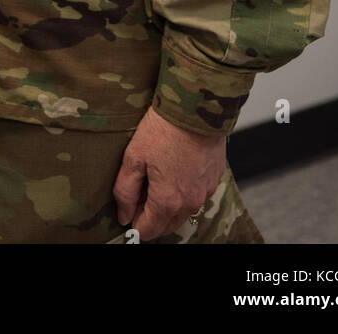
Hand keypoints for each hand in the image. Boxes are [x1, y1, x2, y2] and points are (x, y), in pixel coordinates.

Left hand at [112, 106, 226, 239]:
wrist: (196, 107)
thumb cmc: (164, 129)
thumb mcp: (134, 157)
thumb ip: (125, 191)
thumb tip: (123, 215)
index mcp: (167, 201)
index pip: (148, 230)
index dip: (134, 221)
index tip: (129, 206)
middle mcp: (190, 202)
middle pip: (167, 225)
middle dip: (152, 215)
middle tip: (142, 189)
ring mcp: (205, 191)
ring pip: (184, 211)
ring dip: (169, 204)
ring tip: (158, 176)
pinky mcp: (215, 178)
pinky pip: (197, 194)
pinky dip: (185, 190)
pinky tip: (176, 168)